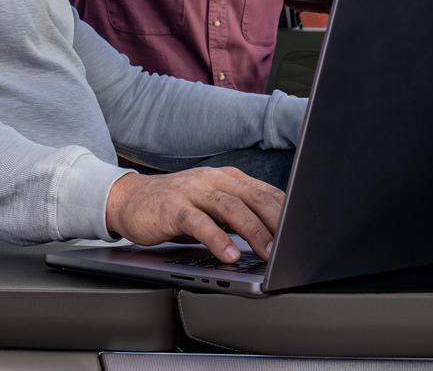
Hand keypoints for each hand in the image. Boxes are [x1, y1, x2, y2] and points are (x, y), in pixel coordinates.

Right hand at [105, 167, 284, 262]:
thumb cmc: (174, 206)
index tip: (303, 233)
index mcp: (228, 178)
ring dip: (253, 231)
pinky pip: (199, 222)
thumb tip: (273, 235)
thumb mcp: (211, 206)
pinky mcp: (173, 207)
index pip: (266, 192)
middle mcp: (213, 179)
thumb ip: (237, 215)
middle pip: (254, 197)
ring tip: (268, 253)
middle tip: (292, 246)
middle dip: (278, 222)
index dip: (288, 213)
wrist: (129, 199)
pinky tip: (228, 255)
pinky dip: (217, 239)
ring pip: (231, 208)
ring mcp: (193, 191)